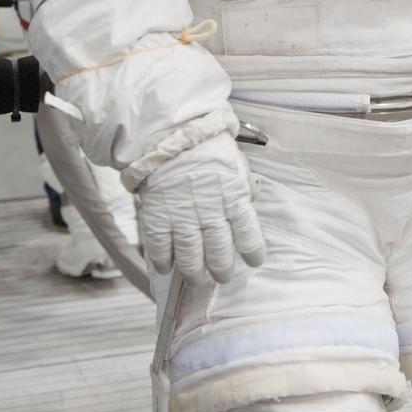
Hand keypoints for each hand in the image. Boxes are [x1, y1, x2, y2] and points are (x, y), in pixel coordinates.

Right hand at [138, 132, 264, 284]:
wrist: (172, 132)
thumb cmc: (208, 148)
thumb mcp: (236, 165)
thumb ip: (243, 188)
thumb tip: (250, 202)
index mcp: (234, 197)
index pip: (249, 234)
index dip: (252, 252)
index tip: (254, 261)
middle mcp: (210, 211)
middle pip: (219, 251)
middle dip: (222, 269)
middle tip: (222, 276)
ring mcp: (182, 215)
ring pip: (190, 255)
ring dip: (194, 272)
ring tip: (197, 279)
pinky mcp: (158, 214)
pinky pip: (159, 246)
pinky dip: (162, 260)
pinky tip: (166, 267)